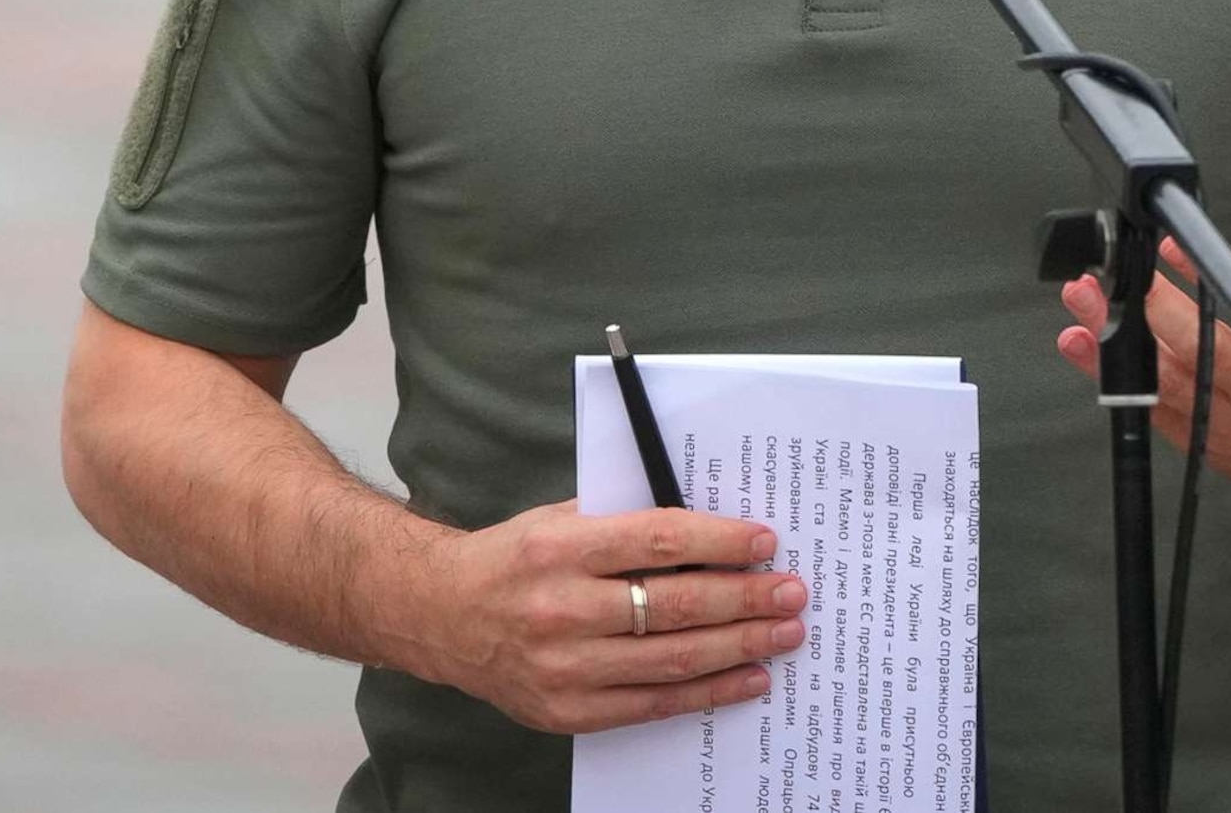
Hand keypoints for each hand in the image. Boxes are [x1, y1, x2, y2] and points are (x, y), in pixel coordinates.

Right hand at [411, 501, 808, 734]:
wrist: (440, 616)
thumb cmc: (512, 559)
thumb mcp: (559, 519)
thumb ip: (624, 521)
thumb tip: (710, 531)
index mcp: (560, 547)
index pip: (658, 540)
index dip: (718, 541)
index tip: (764, 540)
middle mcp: (561, 608)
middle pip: (674, 604)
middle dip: (744, 597)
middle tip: (790, 591)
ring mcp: (565, 667)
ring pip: (672, 658)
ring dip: (739, 645)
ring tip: (783, 633)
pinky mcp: (568, 711)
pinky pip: (653, 703)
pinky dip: (708, 692)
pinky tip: (747, 677)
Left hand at [1054, 215, 1230, 532]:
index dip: (1213, 280)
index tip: (1174, 244)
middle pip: (1200, 347)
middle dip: (1148, 305)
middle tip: (1112, 264)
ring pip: (1168, 379)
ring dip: (1118, 339)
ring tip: (1082, 296)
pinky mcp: (1217, 446)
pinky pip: (1156, 411)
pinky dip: (1116, 379)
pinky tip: (1081, 345)